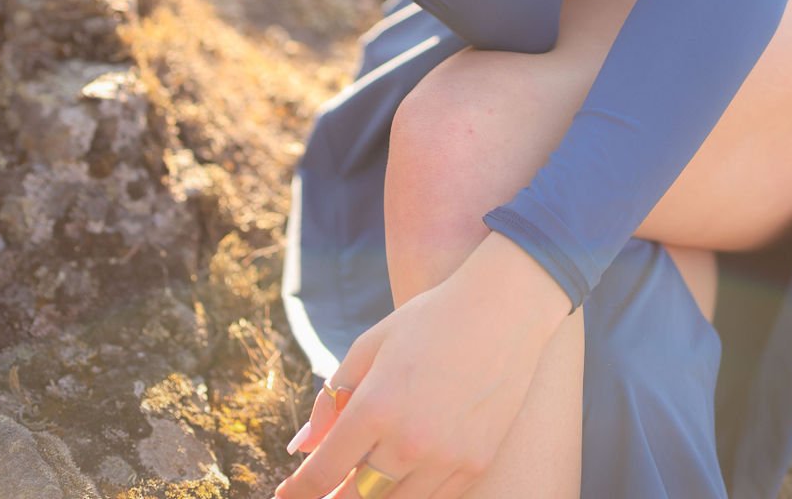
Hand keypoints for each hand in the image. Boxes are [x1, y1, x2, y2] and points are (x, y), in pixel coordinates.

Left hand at [274, 253, 558, 498]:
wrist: (505, 310)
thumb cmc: (431, 320)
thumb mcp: (371, 345)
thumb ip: (332, 399)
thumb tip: (300, 448)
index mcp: (376, 407)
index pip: (323, 472)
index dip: (298, 490)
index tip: (285, 495)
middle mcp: (409, 440)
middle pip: (357, 497)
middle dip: (337, 494)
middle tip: (328, 486)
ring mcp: (446, 458)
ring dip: (374, 494)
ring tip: (363, 479)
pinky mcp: (474, 465)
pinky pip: (433, 498)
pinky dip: (412, 490)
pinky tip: (405, 470)